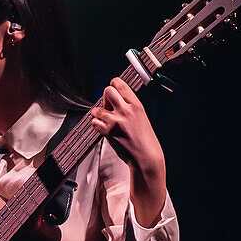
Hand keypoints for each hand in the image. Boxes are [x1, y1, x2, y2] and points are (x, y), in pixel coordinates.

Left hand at [91, 77, 166, 226]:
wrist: (146, 156)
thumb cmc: (144, 139)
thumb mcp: (141, 116)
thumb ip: (128, 106)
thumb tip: (113, 99)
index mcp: (136, 105)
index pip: (119, 84)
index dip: (113, 86)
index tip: (113, 90)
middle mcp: (126, 110)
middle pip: (107, 91)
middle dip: (105, 98)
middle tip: (108, 107)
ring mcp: (116, 121)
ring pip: (97, 109)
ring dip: (98, 114)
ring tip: (106, 121)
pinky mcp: (108, 132)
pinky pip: (94, 122)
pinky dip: (97, 125)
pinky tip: (104, 129)